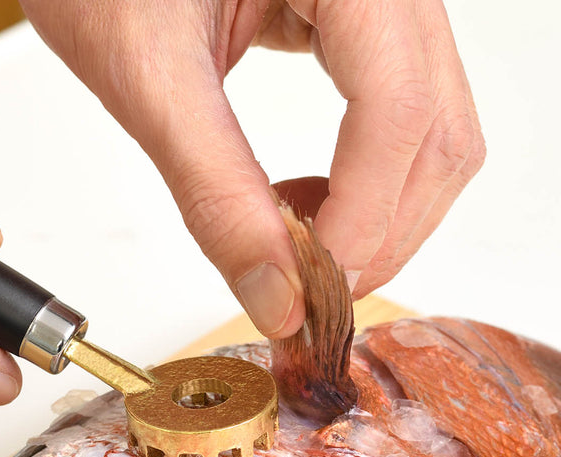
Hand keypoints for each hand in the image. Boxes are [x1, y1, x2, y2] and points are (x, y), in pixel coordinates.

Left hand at [20, 0, 484, 335]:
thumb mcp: (150, 77)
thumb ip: (215, 191)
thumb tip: (277, 297)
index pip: (396, 108)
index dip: (363, 218)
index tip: (312, 290)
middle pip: (436, 132)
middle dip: (380, 233)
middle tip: (308, 289)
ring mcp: (380, 1)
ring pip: (432, 133)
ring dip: (380, 215)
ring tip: (299, 244)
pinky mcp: (357, 23)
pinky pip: (399, 118)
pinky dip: (365, 181)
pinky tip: (304, 200)